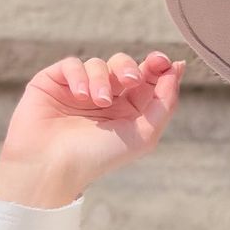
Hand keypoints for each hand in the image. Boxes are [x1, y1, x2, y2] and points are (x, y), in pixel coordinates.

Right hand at [0, 50, 184, 200]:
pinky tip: (80, 95)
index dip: (157, 67)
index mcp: (127, 112)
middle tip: (131, 80)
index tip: (165, 63)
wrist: (52, 166)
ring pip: (99, 64)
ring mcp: (78, 90)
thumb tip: (177, 69)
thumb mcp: (143, 135)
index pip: (146, 81)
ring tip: (99, 100)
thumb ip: (164, 104)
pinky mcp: (54, 82)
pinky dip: (80, 75)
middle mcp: (104, 99)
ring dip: (103, 79)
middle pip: (123, 66)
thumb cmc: (97, 157)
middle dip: (130, 68)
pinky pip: (72, 64)